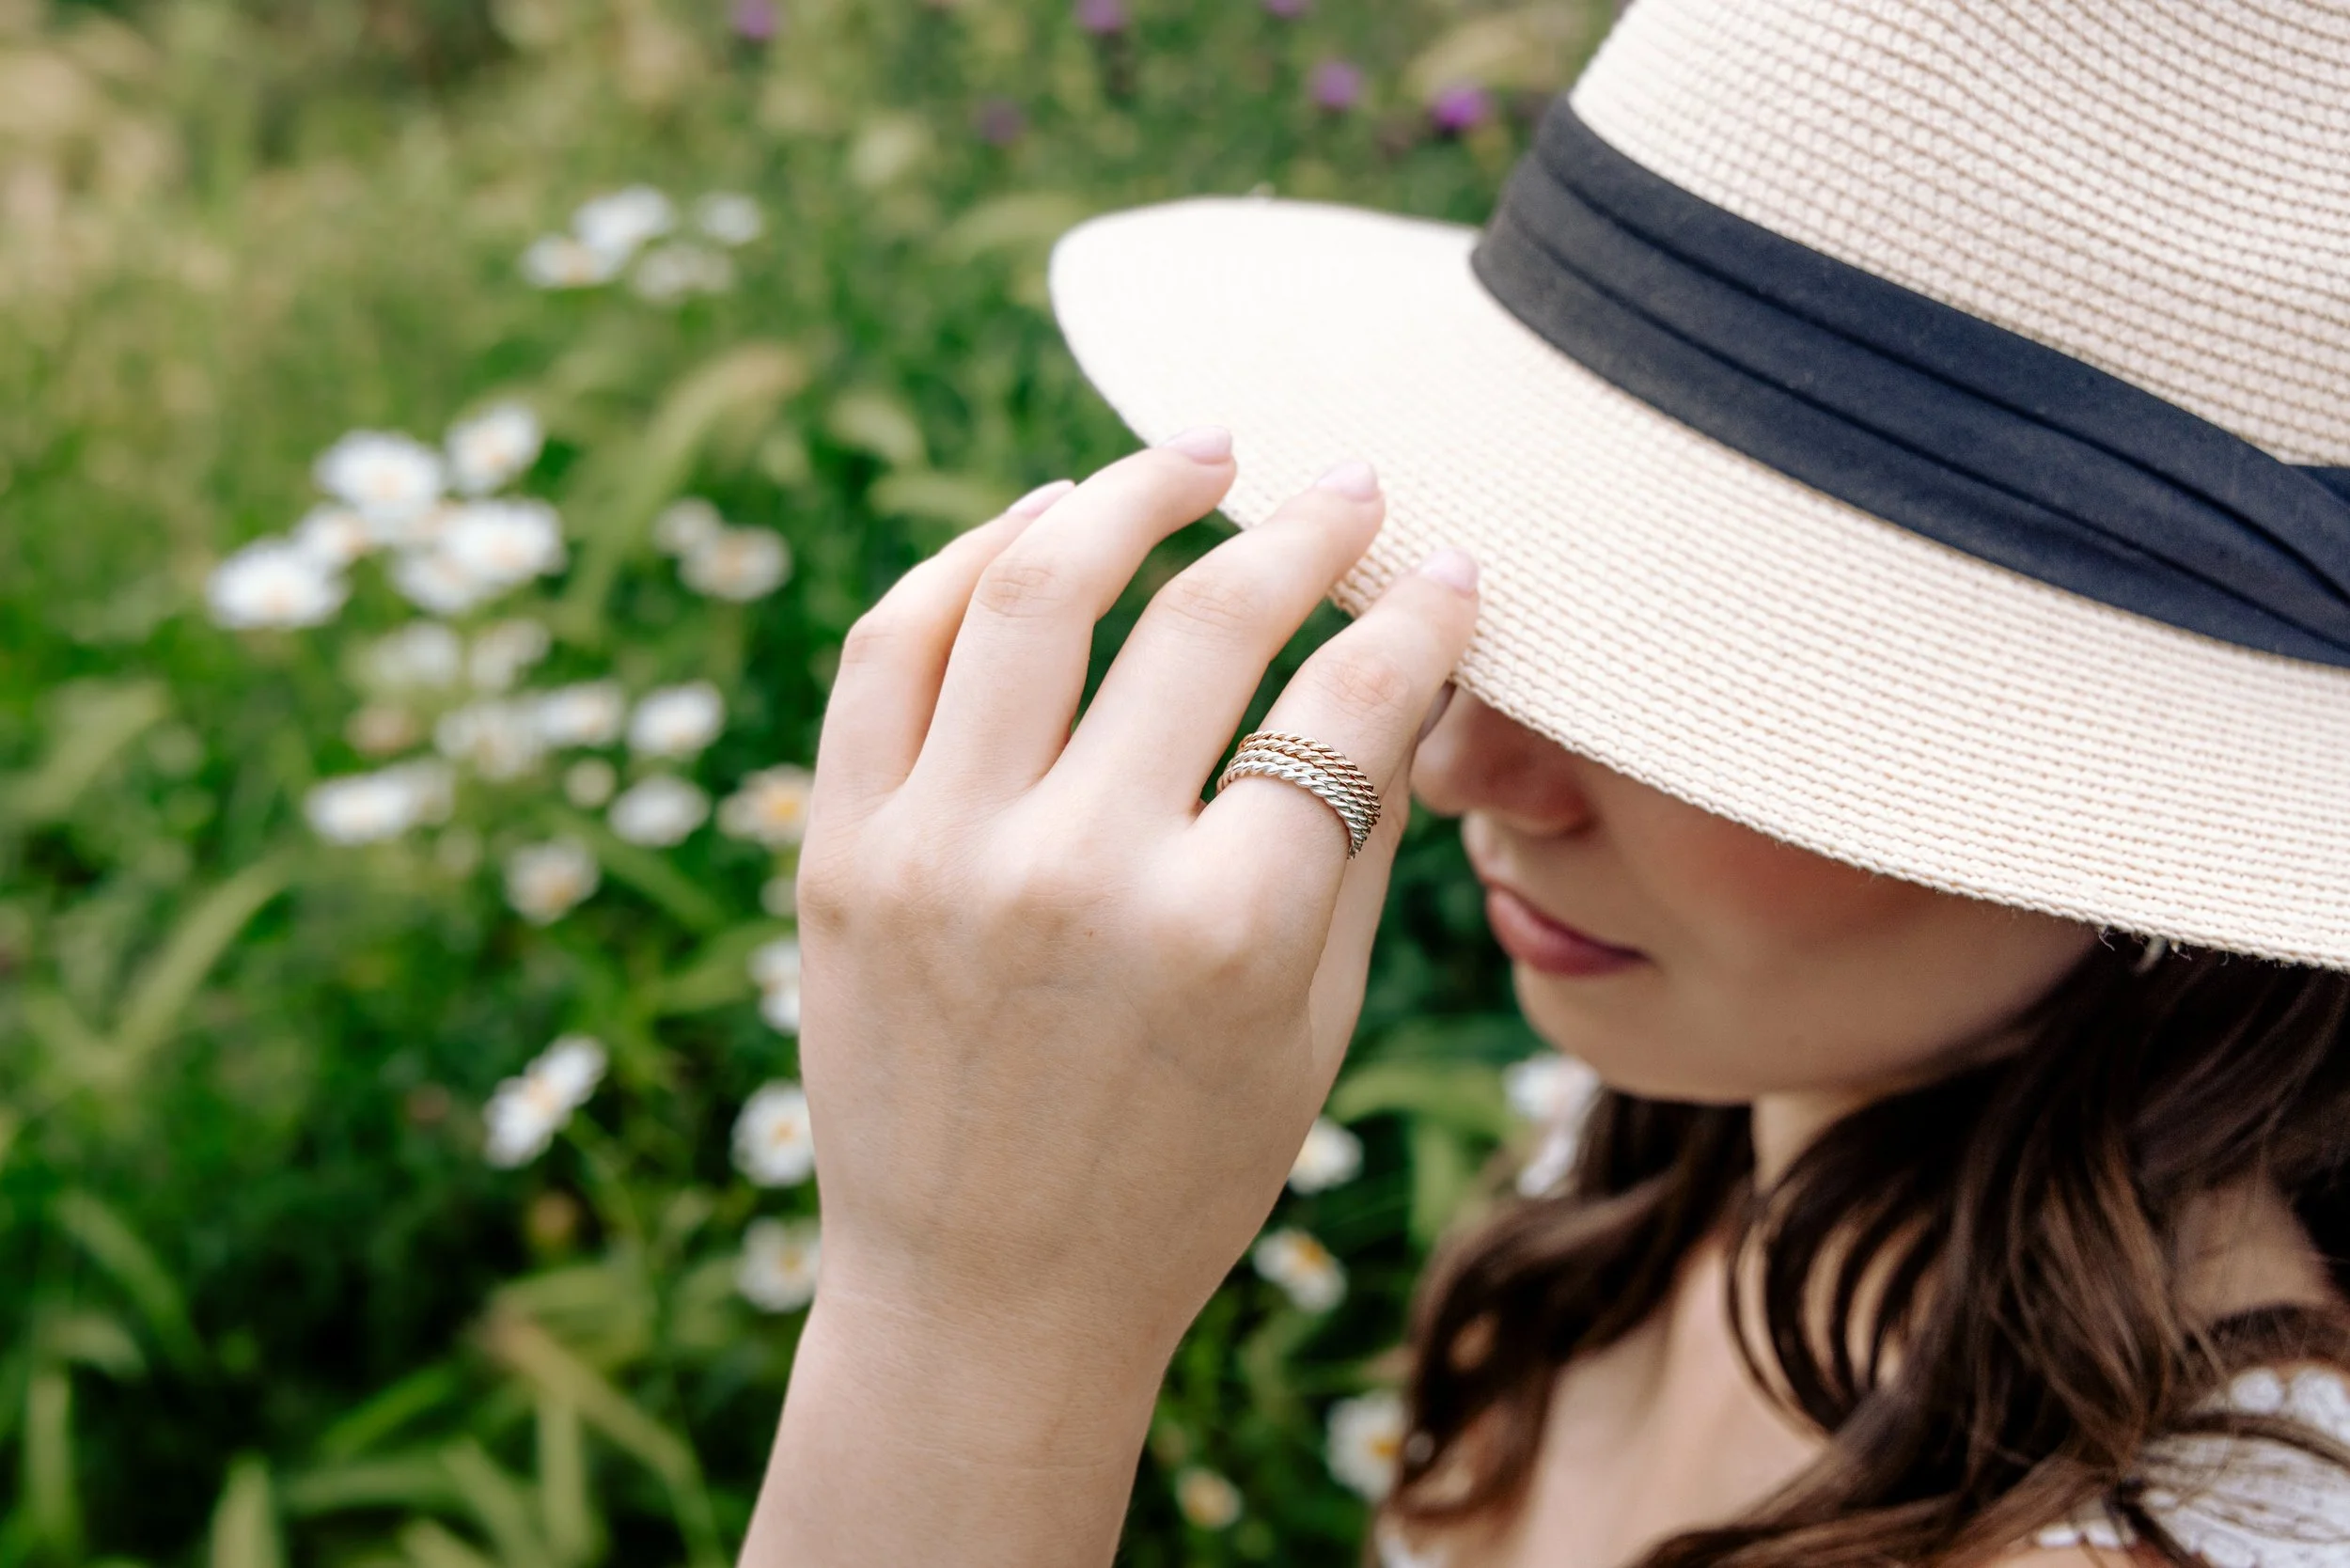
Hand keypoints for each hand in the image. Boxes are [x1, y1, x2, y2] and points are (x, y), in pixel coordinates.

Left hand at [748, 428, 1476, 1566]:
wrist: (984, 1302)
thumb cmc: (1178, 1178)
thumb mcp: (1310, 1030)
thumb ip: (1356, 844)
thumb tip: (1398, 674)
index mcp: (1229, 935)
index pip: (1355, 703)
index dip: (1423, 614)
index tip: (1447, 567)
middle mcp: (1080, 874)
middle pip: (1212, 618)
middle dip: (1306, 529)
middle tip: (1345, 488)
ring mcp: (941, 853)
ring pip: (1038, 584)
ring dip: (1132, 490)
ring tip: (1198, 455)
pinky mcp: (841, 854)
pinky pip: (895, 646)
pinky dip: (971, 559)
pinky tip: (1043, 526)